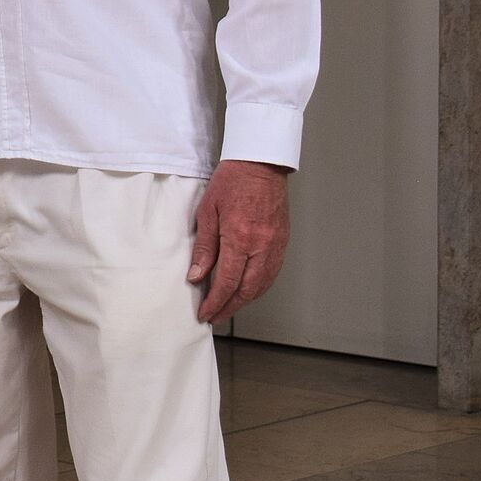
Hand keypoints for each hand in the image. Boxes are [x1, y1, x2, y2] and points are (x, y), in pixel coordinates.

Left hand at [190, 159, 290, 322]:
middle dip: (230, 307)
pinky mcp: (283, 242)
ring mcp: (276, 246)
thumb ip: (204, 246)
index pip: (228, 282)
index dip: (216, 302)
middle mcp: (262, 247)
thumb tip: (197, 275)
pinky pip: (271, 273)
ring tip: (228, 307)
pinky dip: (258, 287)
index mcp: (240, 239)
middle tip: (214, 316)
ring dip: (245, 301)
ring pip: (262, 285)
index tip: (205, 313)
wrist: (261, 164)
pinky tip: (246, 290)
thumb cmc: (231, 182)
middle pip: (247, 290)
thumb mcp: (207, 211)